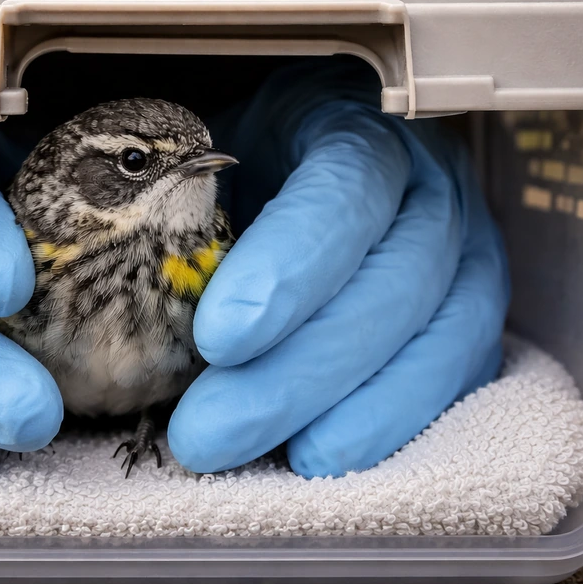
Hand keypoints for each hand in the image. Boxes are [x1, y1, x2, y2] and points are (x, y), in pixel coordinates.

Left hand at [168, 58, 509, 476]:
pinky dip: (399, 416)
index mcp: (360, 126)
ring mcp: (465, 249)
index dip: (290, 267)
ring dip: (355, 406)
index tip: (218, 339)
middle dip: (301, 369)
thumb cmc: (257, 154)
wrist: (314, 152)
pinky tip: (331, 449)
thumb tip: (112, 276)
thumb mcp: (209, 148)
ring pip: (441, 332)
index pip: (345, 187)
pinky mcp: (471, 309)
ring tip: (277, 457)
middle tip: (210, 429)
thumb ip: (179, 194)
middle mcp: (429, 185)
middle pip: (393, 279)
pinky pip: (460, 368)